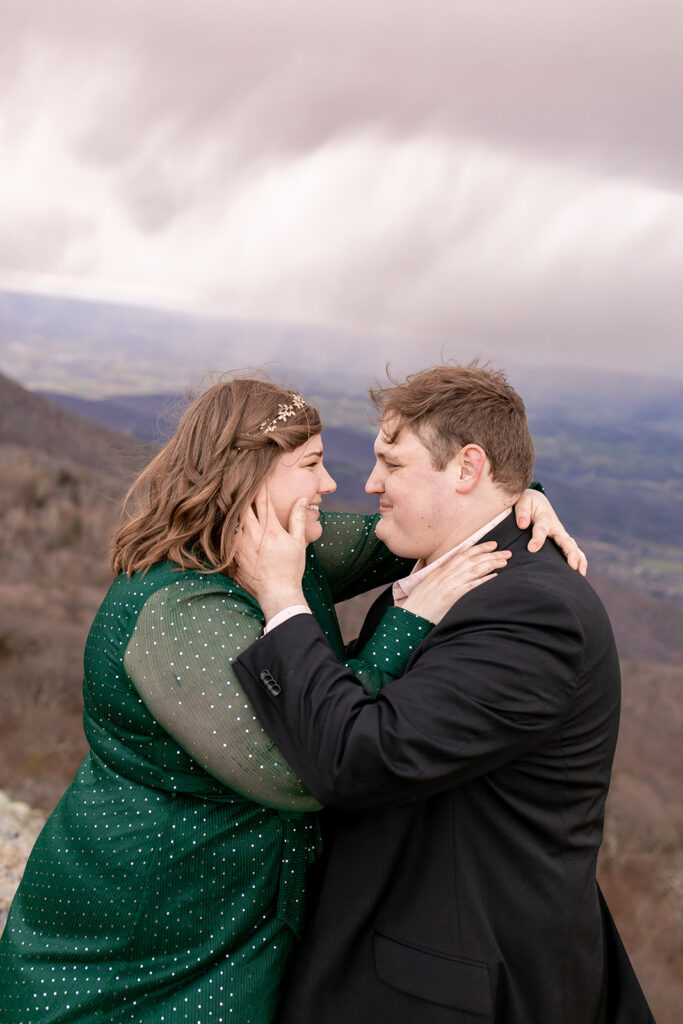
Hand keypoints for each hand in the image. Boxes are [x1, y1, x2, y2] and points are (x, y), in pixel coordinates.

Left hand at [235, 488, 308, 619]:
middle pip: (243, 505)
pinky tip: (223, 517)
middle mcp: (254, 534)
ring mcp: (241, 544)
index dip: (259, 484)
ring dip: (232, 506)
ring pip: (233, 518)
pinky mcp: (234, 554)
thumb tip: (301, 499)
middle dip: (241, 491)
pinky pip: (227, 534)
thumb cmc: (291, 568)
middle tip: (236, 479)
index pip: (263, 500)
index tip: (257, 473)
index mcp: (271, 529)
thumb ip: (298, 519)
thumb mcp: (299, 542)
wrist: (277, 592)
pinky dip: (227, 524)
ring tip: (227, 494)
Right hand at [402, 542, 511, 623]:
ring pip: (474, 570)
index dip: (479, 548)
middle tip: (506, 552)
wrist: (410, 618)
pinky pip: (471, 586)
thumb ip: (440, 576)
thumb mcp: (428, 584)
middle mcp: (445, 575)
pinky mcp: (452, 596)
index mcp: (440, 570)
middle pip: (472, 560)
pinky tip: (495, 577)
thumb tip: (452, 572)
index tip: (493, 545)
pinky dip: (484, 580)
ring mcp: (449, 585)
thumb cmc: (418, 605)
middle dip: (491, 555)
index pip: (463, 554)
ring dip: (491, 564)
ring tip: (504, 561)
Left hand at [515, 490, 586, 574]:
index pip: (541, 529)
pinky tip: (580, 573)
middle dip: (570, 553)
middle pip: (566, 541)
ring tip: (580, 573)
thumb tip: (523, 524)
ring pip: (573, 547)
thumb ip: (522, 512)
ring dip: (578, 559)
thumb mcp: (523, 501)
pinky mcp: (562, 541)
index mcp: (545, 518)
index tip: (532, 548)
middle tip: (572, 565)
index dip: (538, 538)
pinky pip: (573, 551)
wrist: (537, 502)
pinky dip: (579, 561)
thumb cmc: (528, 503)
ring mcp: (561, 535)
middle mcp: (557, 528)